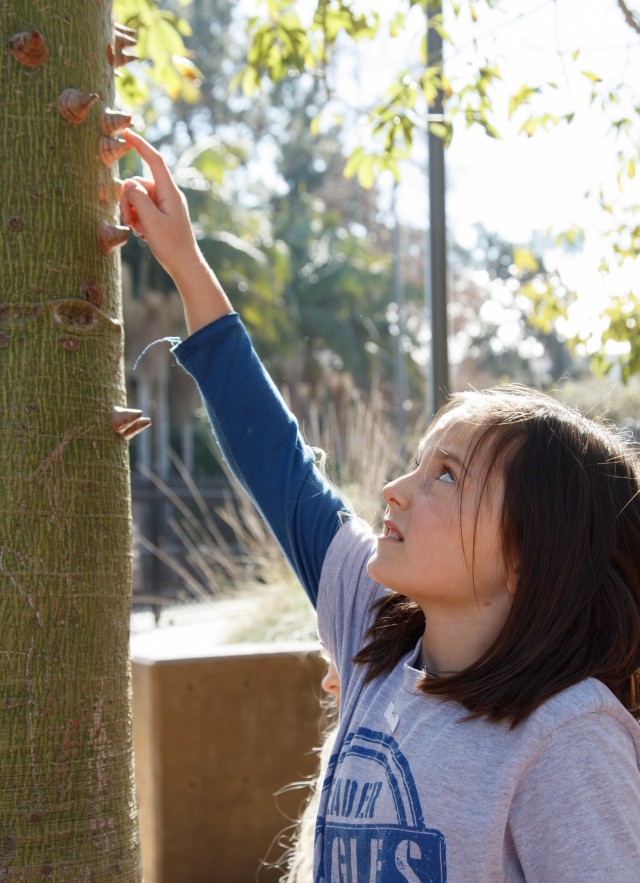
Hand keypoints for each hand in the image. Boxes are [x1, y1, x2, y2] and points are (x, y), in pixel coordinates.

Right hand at [119, 129, 196, 276]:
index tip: (126, 133)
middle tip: (130, 223)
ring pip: (136, 198)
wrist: (184, 265)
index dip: (140, 145)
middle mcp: (167, 194)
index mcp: (169, 192)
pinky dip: (137, 219)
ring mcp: (163, 205)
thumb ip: (137, 198)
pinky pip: (140, 209)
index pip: (154, 161)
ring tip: (138, 231)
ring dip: (130, 213)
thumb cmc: (171, 245)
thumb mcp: (150, 221)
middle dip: (127, 201)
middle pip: (137, 184)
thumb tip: (128, 183)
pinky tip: (143, 234)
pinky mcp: (160, 215)